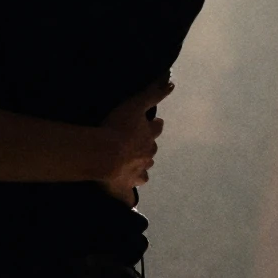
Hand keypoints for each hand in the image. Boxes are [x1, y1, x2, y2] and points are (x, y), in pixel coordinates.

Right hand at [97, 79, 171, 200]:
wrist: (105, 155)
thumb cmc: (118, 127)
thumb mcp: (136, 104)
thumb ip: (153, 92)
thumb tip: (172, 81)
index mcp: (149, 136)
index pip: (156, 128)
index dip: (154, 125)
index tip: (155, 123)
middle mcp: (147, 155)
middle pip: (151, 151)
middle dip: (147, 147)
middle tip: (139, 145)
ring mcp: (138, 172)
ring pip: (144, 170)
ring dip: (141, 167)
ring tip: (133, 165)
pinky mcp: (126, 186)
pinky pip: (130, 192)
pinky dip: (129, 192)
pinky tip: (127, 196)